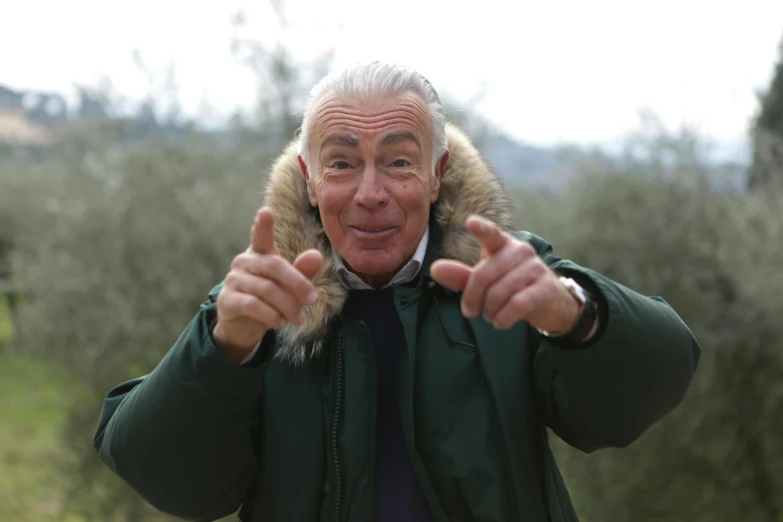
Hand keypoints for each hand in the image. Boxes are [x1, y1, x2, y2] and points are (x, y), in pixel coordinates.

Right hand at [213, 208, 323, 360]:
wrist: (244, 326)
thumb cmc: (269, 299)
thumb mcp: (288, 286)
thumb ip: (302, 271)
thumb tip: (317, 256)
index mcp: (259, 254)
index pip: (260, 236)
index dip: (263, 225)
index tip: (266, 212)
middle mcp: (244, 262)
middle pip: (274, 266)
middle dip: (297, 283)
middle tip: (312, 299)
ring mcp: (233, 280)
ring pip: (266, 289)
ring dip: (287, 306)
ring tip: (299, 318)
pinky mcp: (227, 300)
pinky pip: (252, 305)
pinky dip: (271, 315)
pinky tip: (281, 322)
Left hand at [430, 215, 581, 332]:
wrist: (551, 303)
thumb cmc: (512, 286)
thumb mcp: (485, 281)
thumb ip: (461, 276)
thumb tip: (434, 269)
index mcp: (503, 244)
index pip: (491, 234)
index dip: (482, 229)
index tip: (471, 222)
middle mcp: (520, 251)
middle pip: (483, 275)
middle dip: (472, 298)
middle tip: (471, 312)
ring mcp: (535, 268)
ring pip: (498, 293)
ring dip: (489, 312)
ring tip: (491, 315)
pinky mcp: (544, 289)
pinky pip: (516, 305)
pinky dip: (503, 318)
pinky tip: (501, 322)